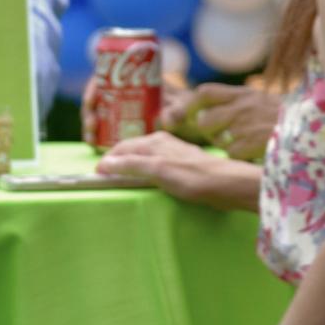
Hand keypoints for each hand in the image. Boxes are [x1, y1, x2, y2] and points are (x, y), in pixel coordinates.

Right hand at [83, 74, 193, 146]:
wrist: (195, 120)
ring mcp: (123, 106)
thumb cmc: (188, 108)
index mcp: (135, 77)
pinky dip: (98, 134)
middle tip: (92, 126)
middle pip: (98, 96)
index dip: (93, 88)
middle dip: (89, 112)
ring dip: (91, 125)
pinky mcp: (123, 122)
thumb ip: (176, 112)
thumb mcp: (183, 107)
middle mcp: (125, 90)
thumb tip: (165, 120)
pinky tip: (96, 145)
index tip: (91, 102)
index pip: (106, 75)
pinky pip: (105, 126)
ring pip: (99, 112)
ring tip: (92, 140)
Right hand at [97, 131, 232, 205]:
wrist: (227, 184)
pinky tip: (148, 179)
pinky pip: (155, 164)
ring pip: (144, 156)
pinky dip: (145, 170)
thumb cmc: (192, 177)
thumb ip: (131, 165)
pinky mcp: (183, 164)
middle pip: (132, 149)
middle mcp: (162, 141)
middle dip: (117, 160)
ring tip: (122, 178)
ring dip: (131, 165)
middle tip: (105, 176)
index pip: (122, 147)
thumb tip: (104, 163)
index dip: (108, 160)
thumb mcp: (157, 170)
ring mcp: (173, 152)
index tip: (97, 174)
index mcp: (153, 140)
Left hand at [162, 83, 280, 160]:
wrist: (315, 125)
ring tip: (242, 143)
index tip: (189, 115)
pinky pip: (232, 153)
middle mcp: (241, 107)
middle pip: (204, 120)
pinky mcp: (253, 143)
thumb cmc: (285, 115)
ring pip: (217, 138)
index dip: (192, 105)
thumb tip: (206, 110)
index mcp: (242, 93)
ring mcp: (247, 125)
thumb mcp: (260, 99)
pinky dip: (239, 156)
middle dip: (207, 131)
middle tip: (220, 135)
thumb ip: (235, 101)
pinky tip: (252, 152)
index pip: (205, 93)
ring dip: (224, 144)